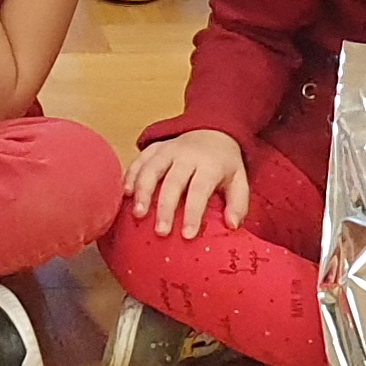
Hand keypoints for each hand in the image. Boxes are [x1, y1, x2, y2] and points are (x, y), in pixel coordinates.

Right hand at [126, 130, 250, 239]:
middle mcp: (187, 155)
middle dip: (165, 207)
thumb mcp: (239, 180)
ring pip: (151, 168)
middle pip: (173, 181)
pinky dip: (130, 176)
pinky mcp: (155, 147)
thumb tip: (232, 226)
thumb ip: (239, 204)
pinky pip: (139, 160)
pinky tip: (125, 194)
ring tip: (137, 214)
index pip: (200, 189)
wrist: (213, 130)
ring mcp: (168, 149)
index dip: (193, 212)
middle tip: (160, 231)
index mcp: (210, 164)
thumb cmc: (224, 164)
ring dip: (143, 191)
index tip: (187, 235)